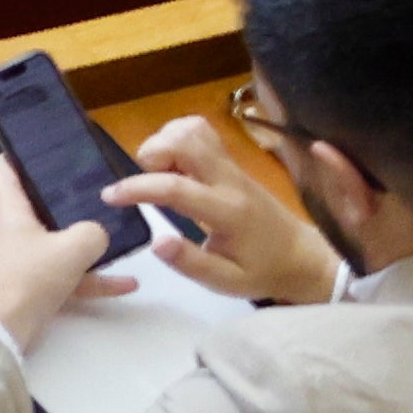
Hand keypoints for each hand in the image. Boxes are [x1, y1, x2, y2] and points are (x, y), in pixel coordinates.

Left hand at [0, 153, 140, 348]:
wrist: (5, 328)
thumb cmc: (27, 277)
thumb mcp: (71, 249)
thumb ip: (92, 233)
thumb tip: (99, 232)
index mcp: (9, 207)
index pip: (3, 168)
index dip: (20, 154)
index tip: (49, 149)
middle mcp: (13, 228)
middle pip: (37, 202)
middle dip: (66, 196)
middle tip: (95, 189)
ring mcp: (23, 257)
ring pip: (57, 240)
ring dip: (86, 241)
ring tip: (120, 234)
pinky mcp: (34, 283)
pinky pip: (68, 273)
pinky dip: (93, 277)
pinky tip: (127, 283)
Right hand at [117, 109, 342, 312]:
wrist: (303, 256)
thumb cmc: (262, 271)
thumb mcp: (227, 283)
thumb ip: (191, 263)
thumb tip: (156, 242)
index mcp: (227, 212)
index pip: (175, 187)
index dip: (136, 188)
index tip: (109, 196)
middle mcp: (229, 180)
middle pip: (183, 141)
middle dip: (150, 155)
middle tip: (144, 183)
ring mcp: (232, 166)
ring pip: (191, 130)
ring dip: (163, 143)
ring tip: (159, 174)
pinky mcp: (232, 161)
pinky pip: (200, 131)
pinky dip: (177, 137)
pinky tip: (174, 164)